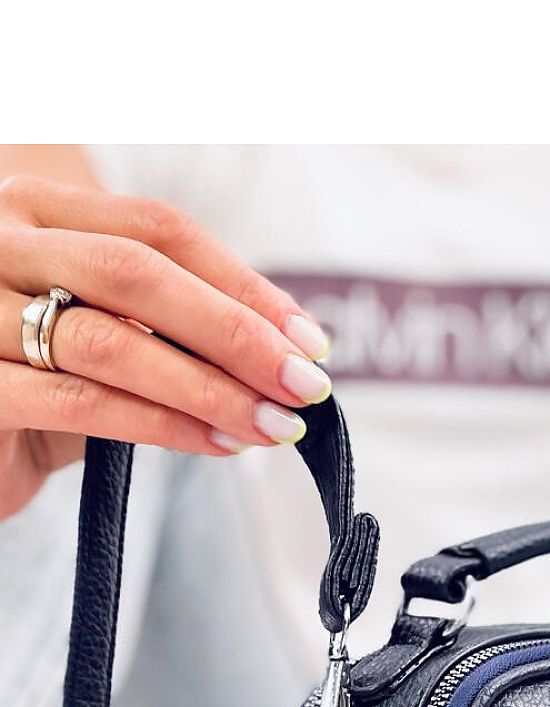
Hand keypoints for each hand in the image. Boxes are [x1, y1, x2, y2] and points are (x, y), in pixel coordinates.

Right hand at [0, 173, 331, 519]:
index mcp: (41, 210)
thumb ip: (170, 329)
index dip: (242, 283)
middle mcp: (0, 242)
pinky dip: (160, 426)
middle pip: (138, 271)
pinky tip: (215, 444)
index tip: (310, 340)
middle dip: (235, 331)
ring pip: (111, 341)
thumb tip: (284, 351)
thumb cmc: (39, 385)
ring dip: (208, 387)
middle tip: (304, 383)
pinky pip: (81, 403)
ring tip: (273, 425)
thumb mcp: (108, 339)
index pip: (158, 228)